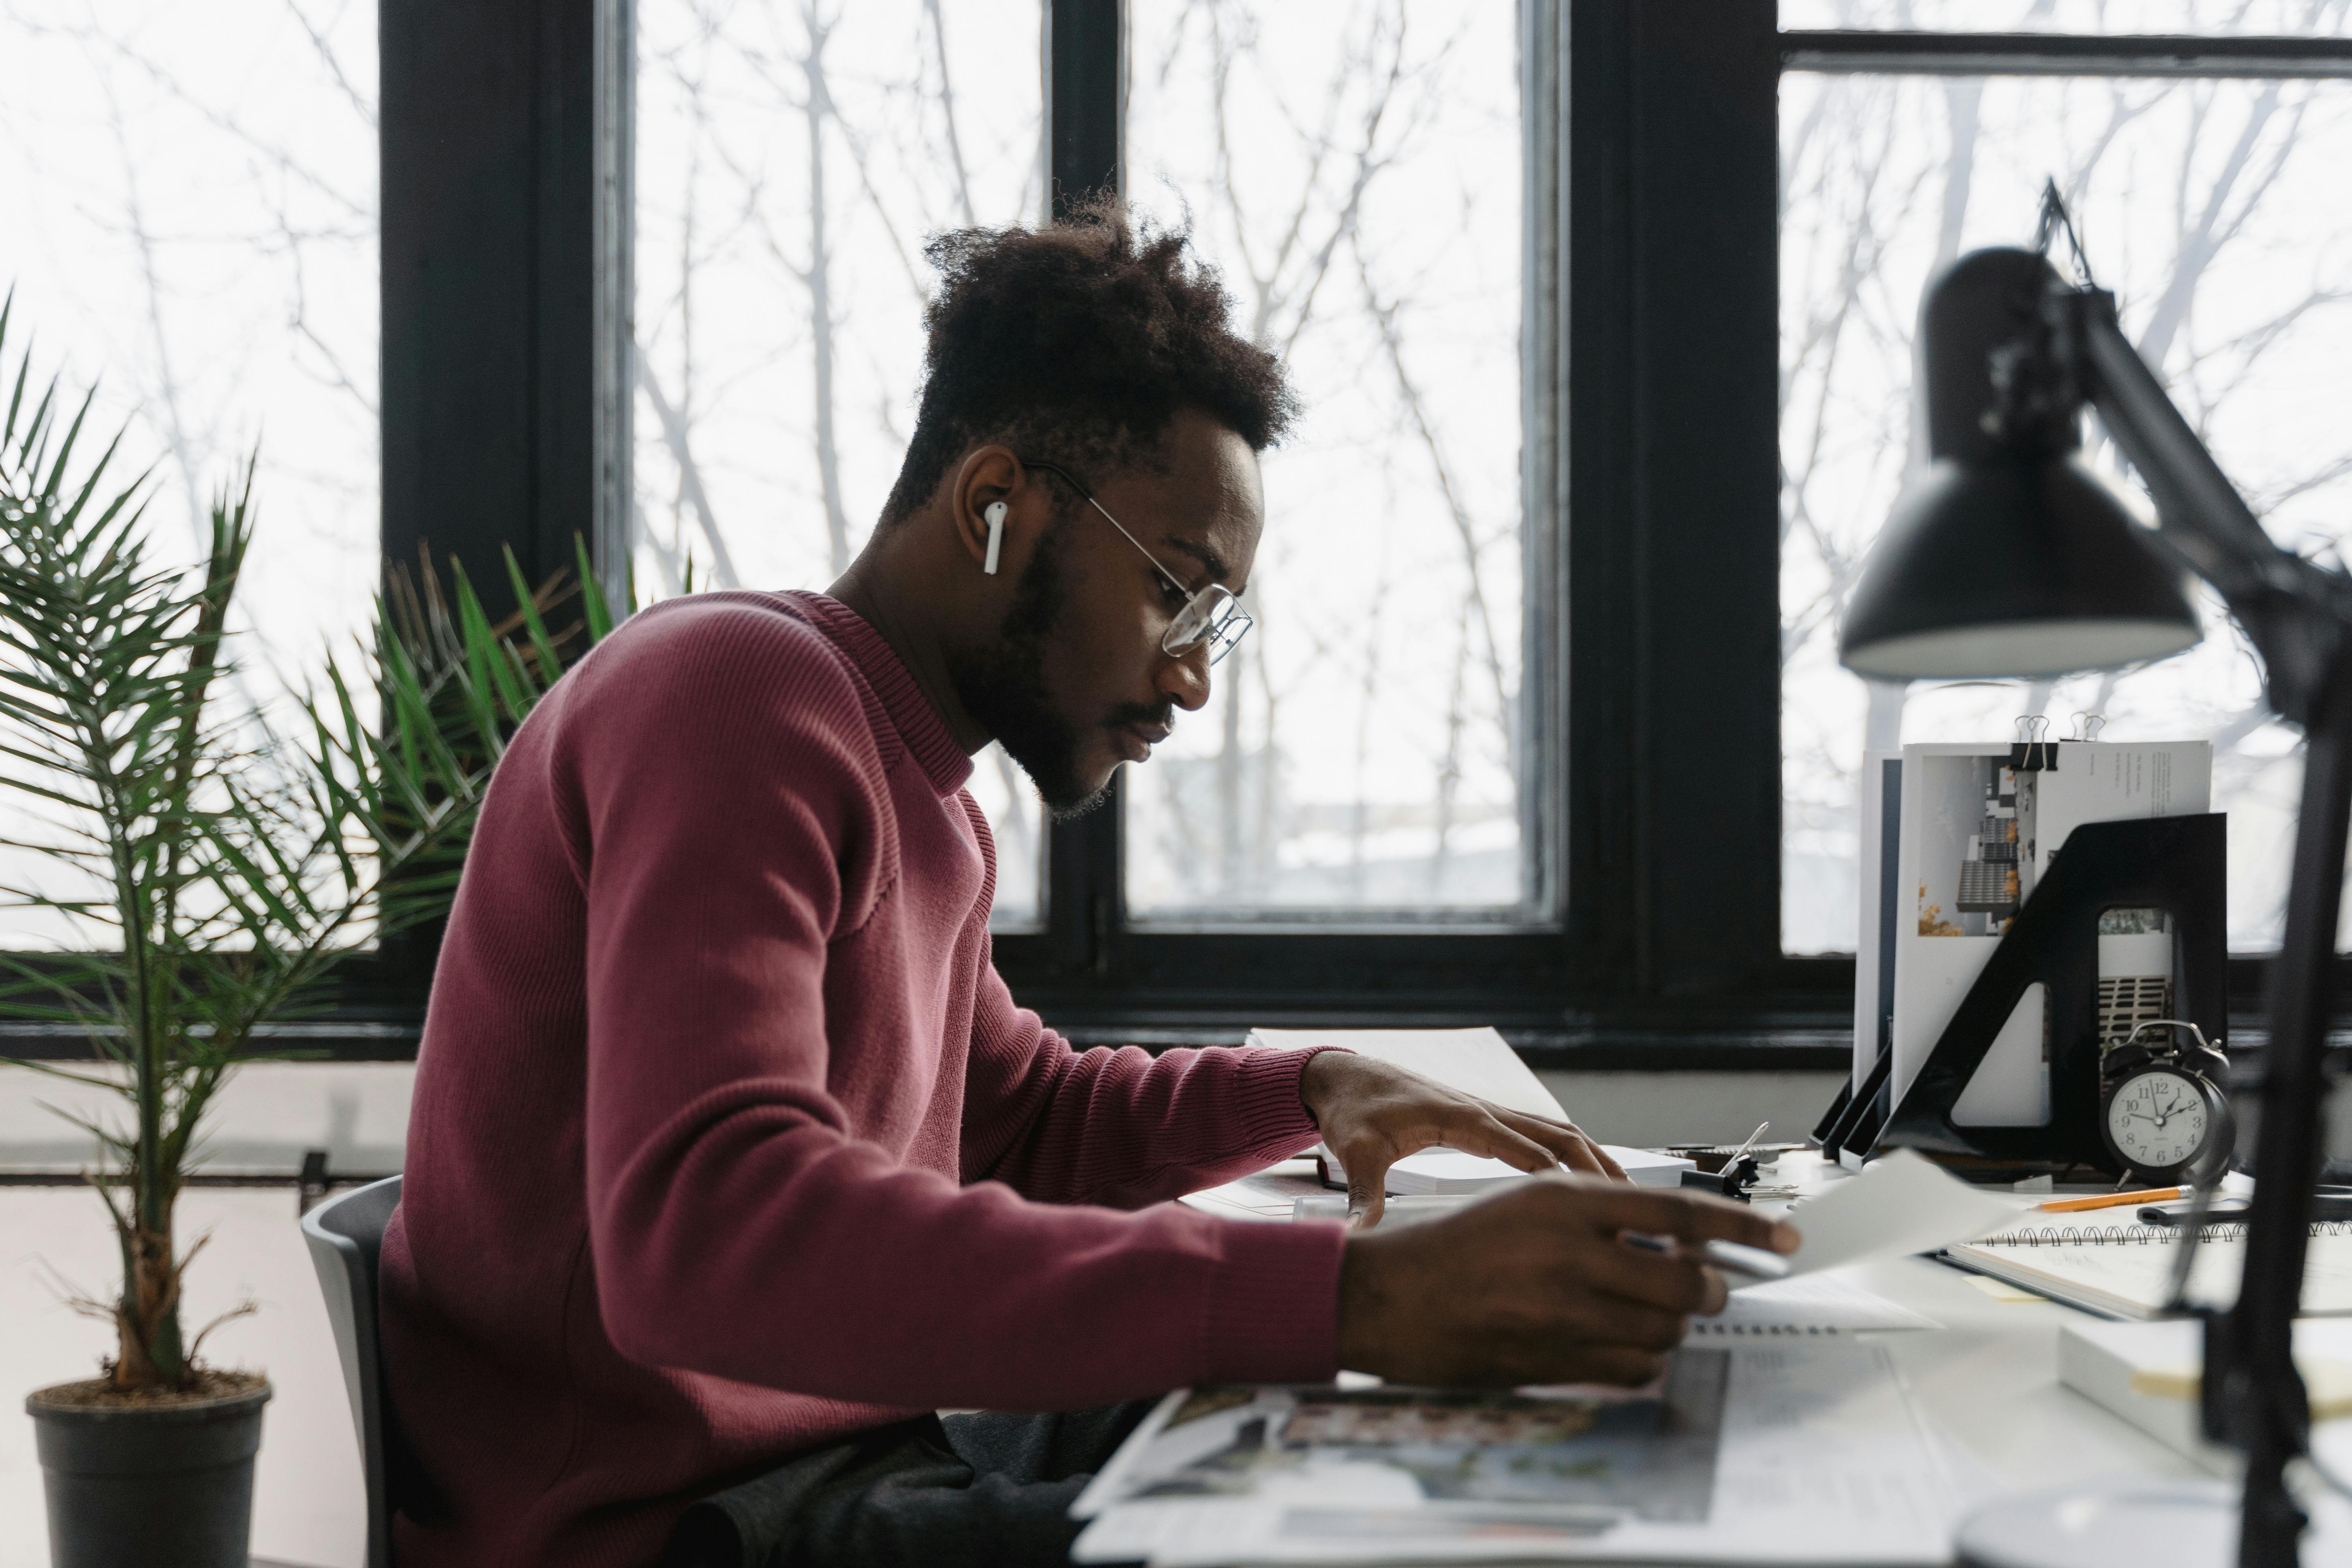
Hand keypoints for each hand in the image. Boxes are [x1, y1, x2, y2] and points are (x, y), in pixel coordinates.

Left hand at [1299, 1050, 1627, 1226]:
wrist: (1344, 1079)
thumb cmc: (1352, 1112)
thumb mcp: (1356, 1153)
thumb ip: (1363, 1195)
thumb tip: (1358, 1236)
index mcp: (1461, 1119)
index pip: (1527, 1148)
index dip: (1564, 1179)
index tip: (1597, 1211)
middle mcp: (1484, 1111)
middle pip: (1558, 1135)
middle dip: (1597, 1169)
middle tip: (1633, 1210)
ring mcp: (1488, 1112)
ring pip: (1556, 1132)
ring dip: (1592, 1160)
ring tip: (1627, 1199)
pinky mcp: (1484, 1120)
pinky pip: (1539, 1134)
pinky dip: (1570, 1155)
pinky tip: (1584, 1184)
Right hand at [1335, 1174, 1800, 1387]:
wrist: (1389, 1296)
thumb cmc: (1460, 1245)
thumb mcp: (1528, 1202)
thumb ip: (1600, 1216)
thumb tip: (1676, 1242)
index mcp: (1566, 1201)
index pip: (1680, 1214)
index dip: (1745, 1229)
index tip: (1789, 1241)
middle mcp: (1571, 1254)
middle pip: (1688, 1283)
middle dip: (1711, 1290)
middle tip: (1706, 1286)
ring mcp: (1562, 1312)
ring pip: (1667, 1331)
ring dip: (1674, 1326)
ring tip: (1647, 1312)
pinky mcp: (1553, 1359)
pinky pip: (1634, 1367)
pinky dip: (1644, 1358)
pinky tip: (1621, 1340)